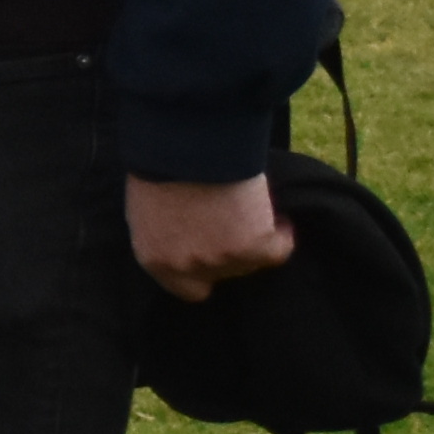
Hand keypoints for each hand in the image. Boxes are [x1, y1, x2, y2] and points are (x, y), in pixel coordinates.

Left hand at [129, 170, 294, 302]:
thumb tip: (189, 240)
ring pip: (252, 261)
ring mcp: (220, 260)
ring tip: (250, 206)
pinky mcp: (252, 247)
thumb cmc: (163, 165)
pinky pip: (279, 249)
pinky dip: (284, 231)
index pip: (188, 289)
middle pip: (225, 273)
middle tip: (235, 223)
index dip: (206, 273)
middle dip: (231, 252)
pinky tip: (279, 214)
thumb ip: (167, 234)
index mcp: (154, 259)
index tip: (217, 250)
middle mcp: (186, 267)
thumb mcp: (150, 208)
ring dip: (255, 236)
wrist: (187, 144)